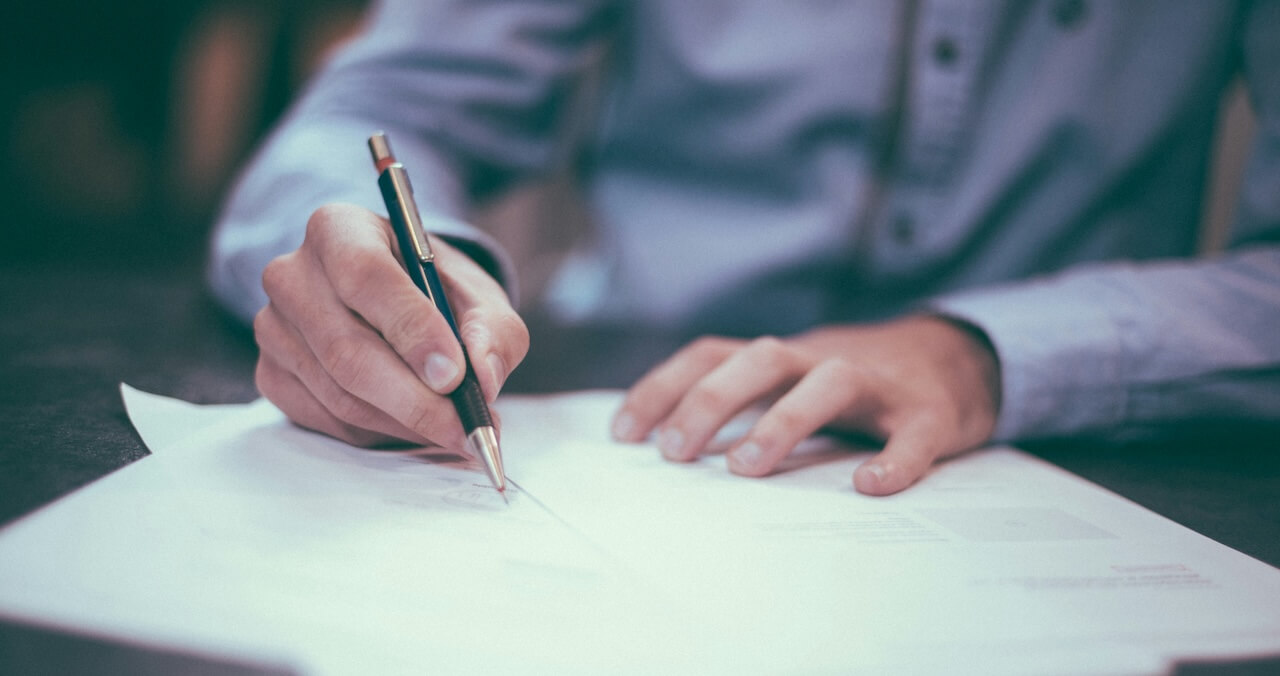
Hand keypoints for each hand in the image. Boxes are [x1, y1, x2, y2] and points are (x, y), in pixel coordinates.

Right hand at [253, 203, 528, 449]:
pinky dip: (379, 433)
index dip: (411, 329)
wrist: (396, 302)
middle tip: (466, 427)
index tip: (454, 375)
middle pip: (347, 349)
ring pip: (340, 394)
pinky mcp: (271, 374)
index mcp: (339, 229)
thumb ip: (493, 330)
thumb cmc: (436, 292)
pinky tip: (414, 425)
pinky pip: (327, 419)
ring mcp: (274, 328)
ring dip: (405, 422)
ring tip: (454, 430)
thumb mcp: (479, 296)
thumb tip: (483, 377)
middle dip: (415, 399)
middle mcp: (292, 274)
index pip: (365, 276)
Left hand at [610, 316, 1000, 494]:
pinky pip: (912, 434)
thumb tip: (666, 450)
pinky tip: (870, 486)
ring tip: (746, 468)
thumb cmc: (854, 385)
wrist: (958, 359)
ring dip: (783, 420)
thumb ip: (742, 404)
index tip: (623, 434)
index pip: (712, 355)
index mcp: (783, 358)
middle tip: (674, 453)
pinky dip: (894, 459)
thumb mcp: (791, 383)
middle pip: (761, 359)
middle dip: (711, 400)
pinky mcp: (929, 413)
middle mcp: (822, 360)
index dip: (664, 387)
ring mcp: (878, 384)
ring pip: (829, 383)